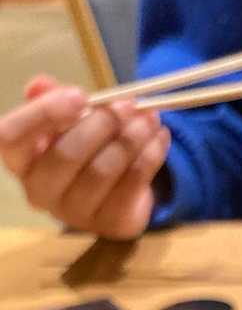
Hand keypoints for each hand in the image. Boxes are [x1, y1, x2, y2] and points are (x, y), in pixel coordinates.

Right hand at [0, 75, 170, 239]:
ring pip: (103, 171)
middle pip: (66, 155)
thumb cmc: (83, 146)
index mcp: (20, 161)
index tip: (79, 95)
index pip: (11, 137)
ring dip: (131, 139)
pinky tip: (160, 137)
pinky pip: (132, 185)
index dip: (43, 114)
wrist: (118, 189)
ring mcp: (75, 213)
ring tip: (150, 117)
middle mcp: (40, 192)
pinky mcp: (111, 224)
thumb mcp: (66, 119)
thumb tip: (39, 85)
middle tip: (127, 104)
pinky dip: (150, 156)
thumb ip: (52, 99)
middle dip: (101, 124)